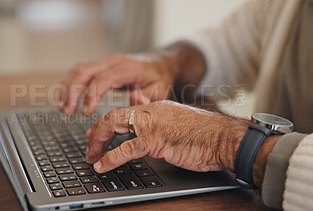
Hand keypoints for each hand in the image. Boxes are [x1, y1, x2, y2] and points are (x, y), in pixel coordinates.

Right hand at [60, 53, 177, 115]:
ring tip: (62, 108)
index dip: (92, 95)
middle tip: (67, 112)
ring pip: (78, 70)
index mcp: (127, 68)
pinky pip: (80, 71)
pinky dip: (70, 84)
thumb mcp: (160, 88)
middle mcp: (112, 62)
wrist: (160, 62)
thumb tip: (133, 99)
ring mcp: (105, 62)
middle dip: (72, 92)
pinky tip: (64, 99)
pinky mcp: (100, 66)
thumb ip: (148, 96)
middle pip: (84, 72)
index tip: (85, 112)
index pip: (103, 78)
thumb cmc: (160, 77)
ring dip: (67, 88)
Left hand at [85, 100, 249, 172]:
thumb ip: (158, 121)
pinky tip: (103, 165)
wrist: (223, 137)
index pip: (123, 112)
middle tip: (89, 148)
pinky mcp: (157, 140)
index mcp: (155, 107)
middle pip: (113, 116)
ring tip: (91, 157)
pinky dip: (111, 157)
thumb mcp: (176, 123)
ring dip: (98, 142)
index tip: (95, 134)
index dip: (105, 124)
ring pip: (115, 126)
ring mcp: (153, 124)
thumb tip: (141, 120)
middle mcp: (151, 112)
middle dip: (96, 132)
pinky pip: (127, 148)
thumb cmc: (204, 134)